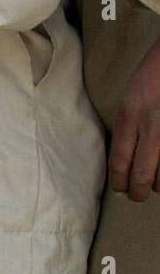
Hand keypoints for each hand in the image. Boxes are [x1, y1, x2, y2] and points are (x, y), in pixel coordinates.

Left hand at [109, 38, 159, 202]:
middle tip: (138, 196)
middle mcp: (152, 126)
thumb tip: (124, 158)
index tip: (119, 190)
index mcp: (130, 116)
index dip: (118, 181)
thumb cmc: (154, 76)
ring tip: (157, 184)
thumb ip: (129, 126)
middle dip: (138, 191)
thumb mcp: (131, 99)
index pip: (119, 160)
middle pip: (142, 173)